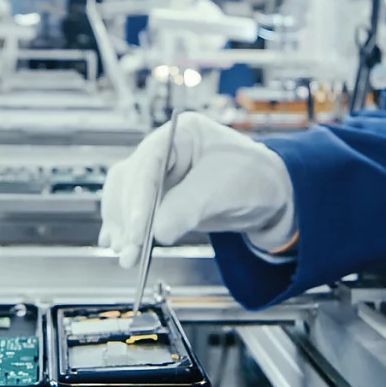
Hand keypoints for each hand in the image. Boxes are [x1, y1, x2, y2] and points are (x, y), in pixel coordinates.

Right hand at [99, 112, 294, 268]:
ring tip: (125, 253)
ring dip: (121, 225)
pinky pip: (131, 210)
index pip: (149, 162)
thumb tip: (158, 231)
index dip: (139, 196)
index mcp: (180, 133)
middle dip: (129, 217)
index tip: (138, 227)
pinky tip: (116, 243)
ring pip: (124, 196)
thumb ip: (189, 207)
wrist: (268, 196)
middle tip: (130, 248)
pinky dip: (124, 228)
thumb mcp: (224, 189)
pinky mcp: (157, 197)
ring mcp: (158, 174)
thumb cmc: (254, 178)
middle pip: (131, 180)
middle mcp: (163, 150)